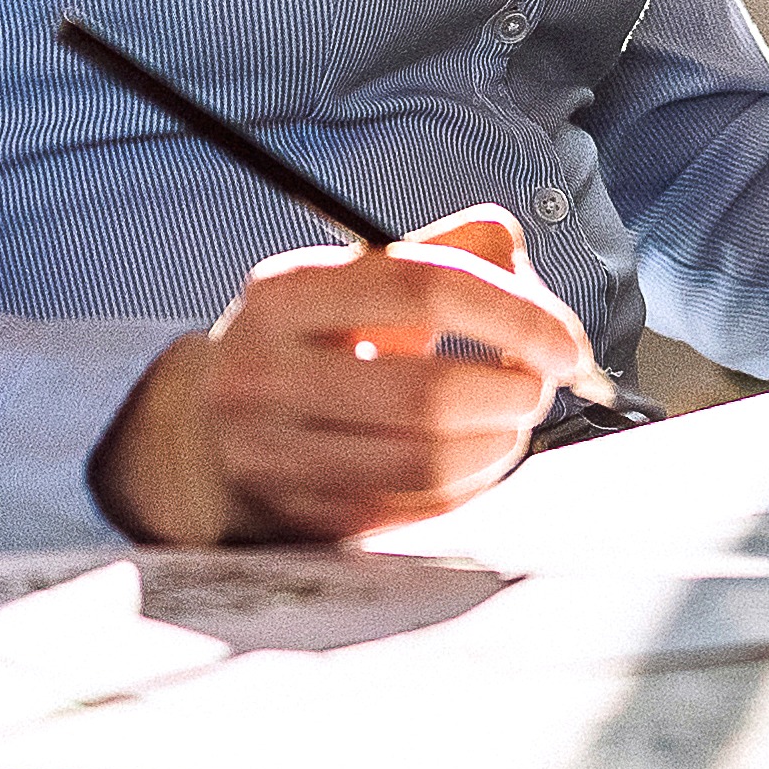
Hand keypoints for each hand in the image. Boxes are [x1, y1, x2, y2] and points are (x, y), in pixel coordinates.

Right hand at [93, 205, 601, 547]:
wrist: (202, 432)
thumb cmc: (307, 345)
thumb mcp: (353, 278)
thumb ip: (444, 251)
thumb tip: (523, 262)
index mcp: (284, 293)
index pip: (423, 289)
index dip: (516, 314)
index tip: (566, 340)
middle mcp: (266, 374)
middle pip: (431, 390)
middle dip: (515, 389)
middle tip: (540, 383)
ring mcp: (277, 456)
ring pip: (430, 461)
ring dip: (502, 442)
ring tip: (512, 419)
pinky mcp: (302, 518)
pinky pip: (418, 509)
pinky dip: (472, 484)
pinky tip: (478, 457)